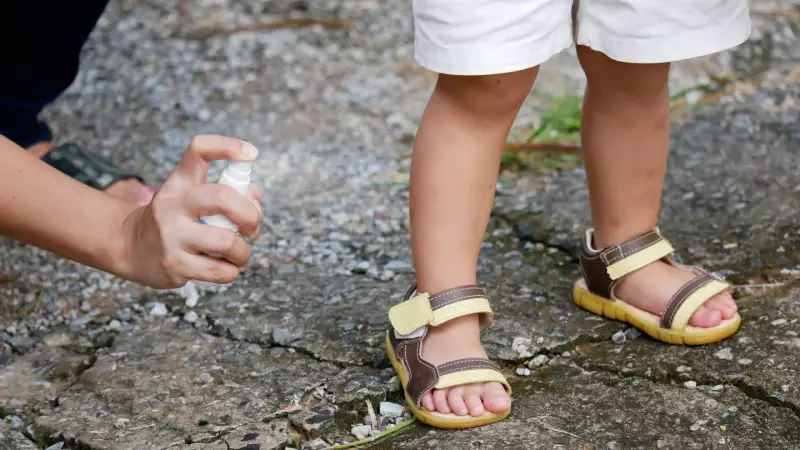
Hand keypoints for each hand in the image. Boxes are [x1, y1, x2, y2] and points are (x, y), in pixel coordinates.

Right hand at [119, 135, 262, 288]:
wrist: (131, 248)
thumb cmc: (175, 219)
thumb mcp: (190, 196)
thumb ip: (227, 191)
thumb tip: (255, 199)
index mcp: (179, 182)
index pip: (199, 150)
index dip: (228, 146)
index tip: (251, 154)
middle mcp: (173, 204)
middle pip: (223, 197)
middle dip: (251, 215)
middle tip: (252, 227)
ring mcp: (172, 235)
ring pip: (227, 242)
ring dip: (244, 251)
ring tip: (239, 253)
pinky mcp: (175, 265)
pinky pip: (221, 271)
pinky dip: (232, 271)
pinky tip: (224, 266)